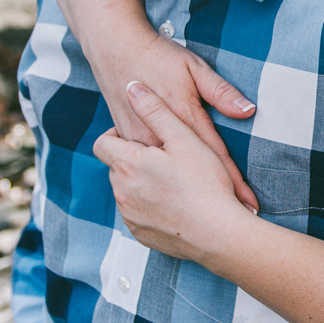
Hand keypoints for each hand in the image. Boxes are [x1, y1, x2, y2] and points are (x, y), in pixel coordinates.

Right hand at [90, 28, 257, 211]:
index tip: (248, 205)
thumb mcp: (194, 69)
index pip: (215, 157)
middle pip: (191, 176)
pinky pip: (143, 176)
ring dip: (184, 199)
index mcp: (183, 118)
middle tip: (235, 220)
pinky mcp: (125, 145)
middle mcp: (159, 137)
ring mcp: (139, 143)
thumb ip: (220, 92)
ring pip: (164, 180)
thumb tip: (247, 111)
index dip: (233, 183)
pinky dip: (158, 190)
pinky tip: (170, 206)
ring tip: (205, 222)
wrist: (115, 50)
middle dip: (212, 201)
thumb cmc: (158, 57)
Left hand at [92, 82, 257, 263]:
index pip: (103, 143)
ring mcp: (130, 216)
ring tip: (174, 181)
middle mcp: (121, 192)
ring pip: (127, 191)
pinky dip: (151, 207)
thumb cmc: (206, 184)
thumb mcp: (185, 138)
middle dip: (135, 160)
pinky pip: (138, 214)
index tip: (143, 137)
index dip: (118, 135)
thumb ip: (155, 110)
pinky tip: (176, 203)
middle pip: (117, 167)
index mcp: (128, 165)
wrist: (220, 235)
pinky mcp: (142, 235)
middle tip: (166, 158)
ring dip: (143, 184)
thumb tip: (132, 87)